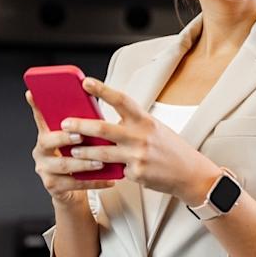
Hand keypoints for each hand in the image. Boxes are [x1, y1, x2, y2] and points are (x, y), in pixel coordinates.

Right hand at [26, 91, 115, 205]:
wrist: (71, 190)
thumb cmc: (78, 157)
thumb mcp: (78, 141)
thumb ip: (82, 128)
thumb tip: (97, 115)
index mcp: (47, 135)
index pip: (40, 118)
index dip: (36, 106)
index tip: (33, 93)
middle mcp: (41, 151)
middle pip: (48, 142)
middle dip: (65, 138)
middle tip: (80, 135)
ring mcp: (45, 169)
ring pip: (64, 165)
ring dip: (84, 163)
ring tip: (100, 162)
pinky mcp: (53, 186)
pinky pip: (74, 184)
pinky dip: (94, 182)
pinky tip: (109, 180)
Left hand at [60, 77, 220, 203]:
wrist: (190, 173)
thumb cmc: (170, 149)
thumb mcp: (155, 130)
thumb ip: (132, 126)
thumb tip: (104, 124)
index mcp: (145, 121)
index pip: (121, 100)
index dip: (102, 89)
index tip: (86, 82)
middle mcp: (141, 136)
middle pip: (103, 128)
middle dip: (80, 125)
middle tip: (64, 123)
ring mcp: (138, 156)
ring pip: (101, 153)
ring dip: (83, 152)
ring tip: (71, 151)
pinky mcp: (136, 174)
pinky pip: (115, 171)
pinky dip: (106, 170)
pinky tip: (97, 172)